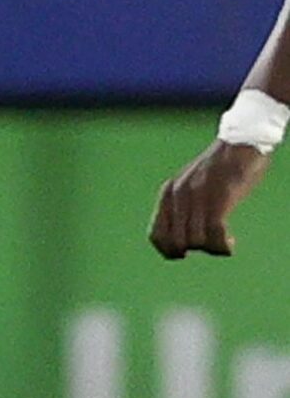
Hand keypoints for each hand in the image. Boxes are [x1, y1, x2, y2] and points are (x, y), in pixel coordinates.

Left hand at [148, 139, 270, 257]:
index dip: (168, 251)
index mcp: (168, 193)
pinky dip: (222, 247)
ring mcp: (198, 198)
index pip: (156, 235)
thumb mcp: (192, 183)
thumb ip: (184, 203)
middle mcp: (178, 197)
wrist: (241, 142)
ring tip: (224, 243)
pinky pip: (215, 235)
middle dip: (193, 250)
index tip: (183, 254)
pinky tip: (230, 244)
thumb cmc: (221, 165)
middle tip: (210, 245)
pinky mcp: (219, 199)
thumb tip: (184, 232)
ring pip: (195, 242)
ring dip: (211, 249)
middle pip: (176, 242)